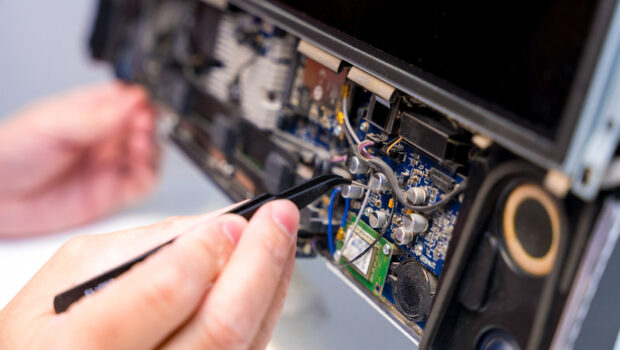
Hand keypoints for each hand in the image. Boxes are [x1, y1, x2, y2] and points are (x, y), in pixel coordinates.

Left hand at [0, 81, 157, 236]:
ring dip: (153, 148)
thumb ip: (94, 118)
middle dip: (150, 125)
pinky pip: (144, 183)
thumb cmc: (10, 152)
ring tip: (140, 144)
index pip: (129, 100)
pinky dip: (150, 174)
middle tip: (142, 125)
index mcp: (92, 110)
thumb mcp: (52, 125)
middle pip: (146, 127)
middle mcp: (106, 137)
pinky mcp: (114, 192)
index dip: (141, 102)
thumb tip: (132, 101)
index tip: (142, 106)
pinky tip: (141, 166)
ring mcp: (112, 164)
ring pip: (151, 153)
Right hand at [0, 199, 299, 348]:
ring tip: (281, 237)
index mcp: (82, 344)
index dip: (207, 251)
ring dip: (273, 281)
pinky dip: (265, 306)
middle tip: (277, 217)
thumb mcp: (73, 270)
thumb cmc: (49, 328)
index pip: (165, 294)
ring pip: (245, 341)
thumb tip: (216, 224)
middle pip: (221, 326)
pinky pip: (248, 349)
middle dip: (261, 260)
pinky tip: (269, 273)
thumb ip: (144, 243)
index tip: (233, 219)